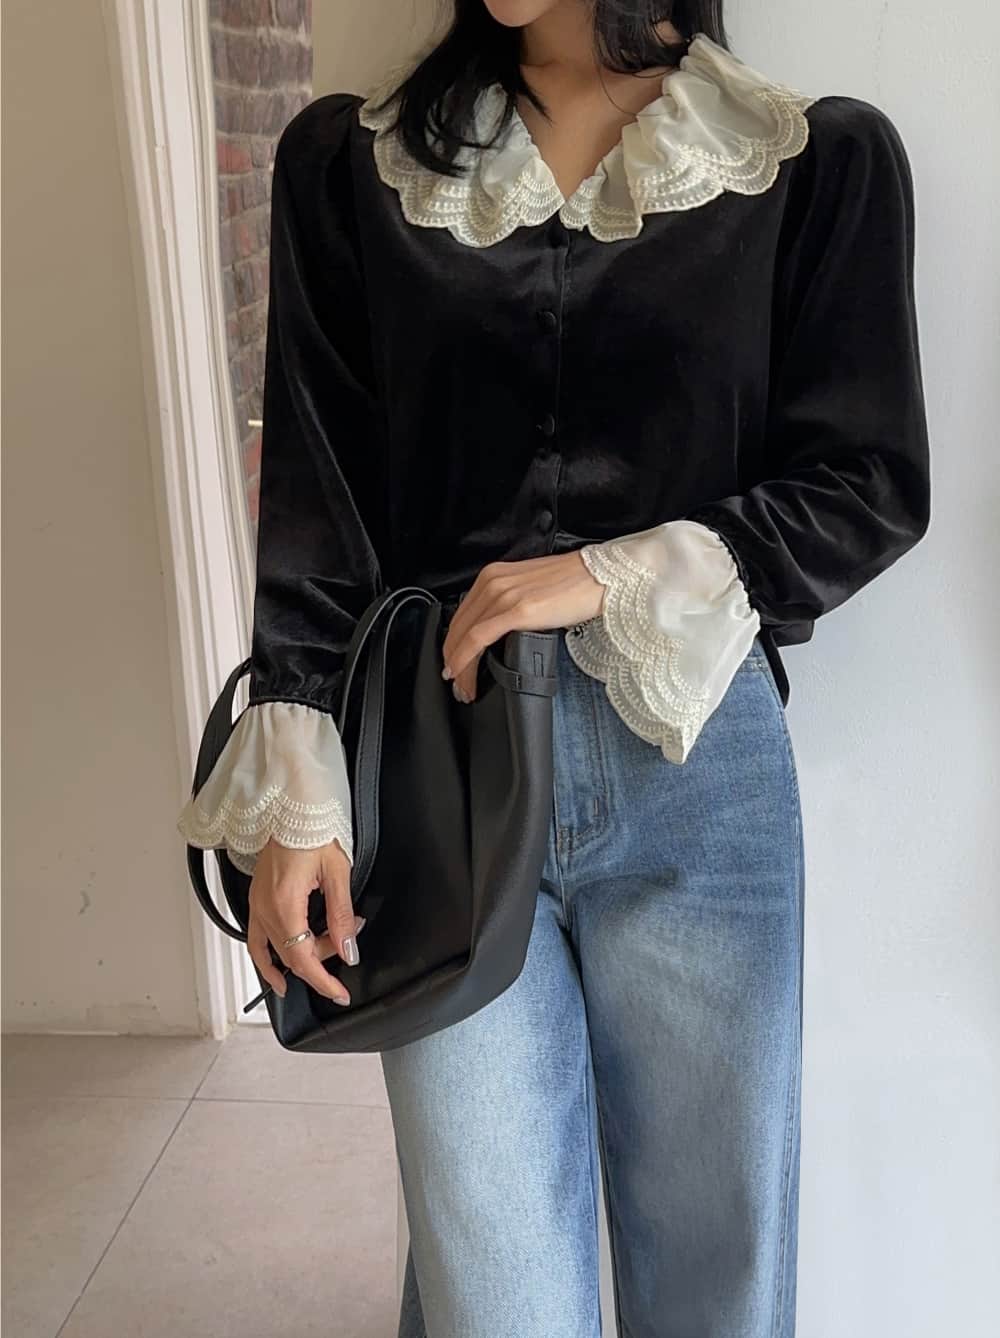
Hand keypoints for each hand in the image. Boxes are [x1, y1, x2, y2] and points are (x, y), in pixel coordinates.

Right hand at [247, 837, 362, 1006]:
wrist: (292, 810)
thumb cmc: (312, 832)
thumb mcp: (337, 873)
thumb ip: (341, 916)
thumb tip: (348, 949)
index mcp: (285, 904)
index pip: (303, 958)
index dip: (322, 981)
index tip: (339, 993)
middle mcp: (265, 909)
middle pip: (293, 955)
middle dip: (323, 957)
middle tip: (347, 938)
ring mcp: (256, 906)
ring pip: (276, 951)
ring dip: (301, 959)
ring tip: (323, 959)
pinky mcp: (256, 901)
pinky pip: (257, 941)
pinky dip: (267, 961)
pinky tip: (278, 974)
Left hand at [441, 550, 604, 702]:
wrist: (600, 578)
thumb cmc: (573, 585)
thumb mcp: (529, 591)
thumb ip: (509, 605)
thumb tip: (499, 631)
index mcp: (494, 576)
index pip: (462, 614)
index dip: (452, 643)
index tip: (453, 663)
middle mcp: (493, 582)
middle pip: (458, 627)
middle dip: (452, 659)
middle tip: (455, 683)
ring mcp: (503, 595)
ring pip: (465, 636)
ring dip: (459, 666)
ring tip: (463, 687)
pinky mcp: (516, 610)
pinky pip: (478, 639)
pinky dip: (465, 659)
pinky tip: (463, 674)